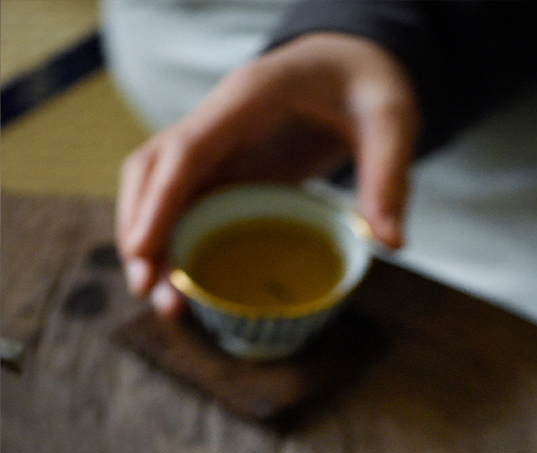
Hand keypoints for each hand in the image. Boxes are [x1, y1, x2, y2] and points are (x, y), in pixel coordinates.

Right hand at [115, 32, 419, 312]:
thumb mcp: (392, 121)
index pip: (188, 148)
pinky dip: (173, 241)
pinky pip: (183, 203)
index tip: (142, 249)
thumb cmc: (368, 83)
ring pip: (159, 188)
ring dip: (150, 241)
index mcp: (250, 96)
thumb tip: (390, 243)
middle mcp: (219, 118)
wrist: (354, 64)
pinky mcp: (225, 166)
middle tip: (146, 291)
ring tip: (162, 301)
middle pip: (154, 169)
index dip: (159, 200)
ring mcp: (217, 143)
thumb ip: (389, 177)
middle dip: (141, 228)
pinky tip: (180, 282)